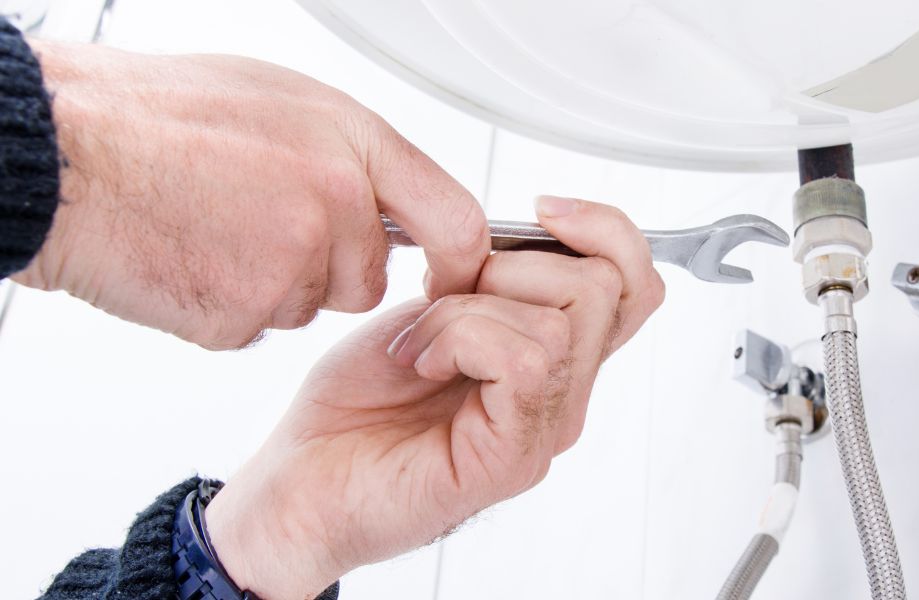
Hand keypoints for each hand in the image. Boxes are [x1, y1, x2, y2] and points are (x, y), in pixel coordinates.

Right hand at [12, 41, 488, 348]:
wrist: (64, 155)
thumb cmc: (154, 116)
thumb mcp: (278, 99)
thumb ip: (344, 152)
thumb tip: (384, 191)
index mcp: (351, 143)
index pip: (455, 220)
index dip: (458, 262)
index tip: (449, 278)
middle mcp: (334, 205)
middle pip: (367, 278)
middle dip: (329, 269)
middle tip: (260, 226)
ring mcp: (291, 265)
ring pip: (308, 303)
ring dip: (271, 284)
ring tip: (211, 228)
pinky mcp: (244, 315)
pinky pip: (255, 327)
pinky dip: (225, 305)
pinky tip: (189, 257)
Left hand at [203, 198, 664, 599]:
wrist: (300, 486)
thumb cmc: (354, 407)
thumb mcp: (430, 310)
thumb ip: (491, 280)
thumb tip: (527, 238)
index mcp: (552, 357)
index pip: (633, 283)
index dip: (606, 230)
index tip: (543, 210)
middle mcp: (563, 395)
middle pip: (603, 287)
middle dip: (511, 265)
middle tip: (443, 298)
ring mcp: (544, 429)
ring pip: (560, 321)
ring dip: (467, 309)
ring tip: (419, 343)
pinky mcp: (512, 458)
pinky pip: (526, 361)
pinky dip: (461, 340)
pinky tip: (421, 363)